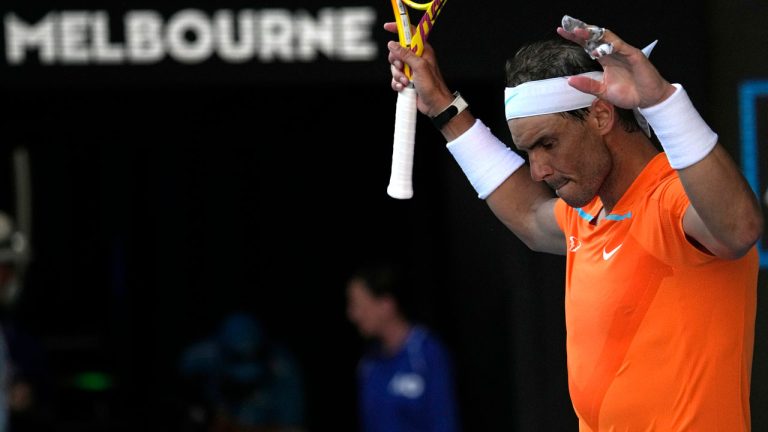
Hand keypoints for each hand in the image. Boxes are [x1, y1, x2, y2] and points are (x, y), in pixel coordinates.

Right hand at [384, 21, 453, 116]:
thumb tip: (392, 44)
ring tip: (406, 82)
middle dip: (396, 61)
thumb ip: (405, 54)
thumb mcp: (419, 66)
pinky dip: (397, 83)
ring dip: (398, 75)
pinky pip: (395, 78)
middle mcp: (416, 59)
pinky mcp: (407, 80)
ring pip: (395, 67)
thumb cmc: (432, 85)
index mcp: (422, 50)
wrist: (434, 104)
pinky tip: (403, 88)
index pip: (409, 33)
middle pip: (397, 52)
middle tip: (401, 67)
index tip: (387, 27)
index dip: (399, 29)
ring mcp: (411, 70)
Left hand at [556, 15, 675, 108]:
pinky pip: (622, 47)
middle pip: (596, 37)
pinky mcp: (635, 55)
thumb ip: (587, 85)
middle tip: (567, 25)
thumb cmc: (628, 93)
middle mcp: (613, 52)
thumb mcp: (603, 91)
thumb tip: (569, 80)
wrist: (648, 99)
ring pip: (607, 38)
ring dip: (593, 34)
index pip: (588, 44)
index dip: (575, 37)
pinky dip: (611, 45)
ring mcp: (624, 52)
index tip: (561, 31)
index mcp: (605, 59)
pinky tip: (599, 46)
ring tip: (579, 31)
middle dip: (582, 30)